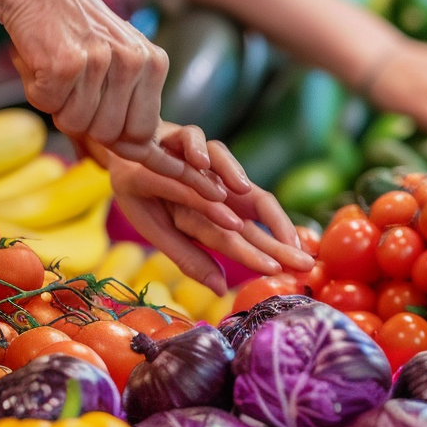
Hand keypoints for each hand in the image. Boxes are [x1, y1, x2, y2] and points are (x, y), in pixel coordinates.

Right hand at [1, 0, 212, 183]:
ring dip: (58, 106)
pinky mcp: (66, 62)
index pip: (142, 134)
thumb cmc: (77, 33)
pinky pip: (49, 106)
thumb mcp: (117, 64)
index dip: (116, 138)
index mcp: (154, 63)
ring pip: (76, 123)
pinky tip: (42, 63)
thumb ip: (128, 110)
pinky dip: (37, 92)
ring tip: (59, 72)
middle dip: (83, 121)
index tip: (99, 124)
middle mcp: (133, 61)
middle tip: (73, 88)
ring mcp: (101, 61)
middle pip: (108, 134)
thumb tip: (132, 160)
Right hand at [103, 125, 313, 293]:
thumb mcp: (165, 232)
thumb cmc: (148, 197)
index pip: (247, 233)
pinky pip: (191, 138)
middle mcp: (216, 186)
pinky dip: (196, 148)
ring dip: (233, 177)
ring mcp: (199, 160)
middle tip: (302, 257)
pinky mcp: (178, 137)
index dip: (268, 250)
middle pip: (252, 202)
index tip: (292, 269)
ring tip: (246, 203)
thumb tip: (220, 288)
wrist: (124, 157)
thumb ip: (190, 257)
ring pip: (225, 163)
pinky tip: (200, 162)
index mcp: (216, 211)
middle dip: (277, 230)